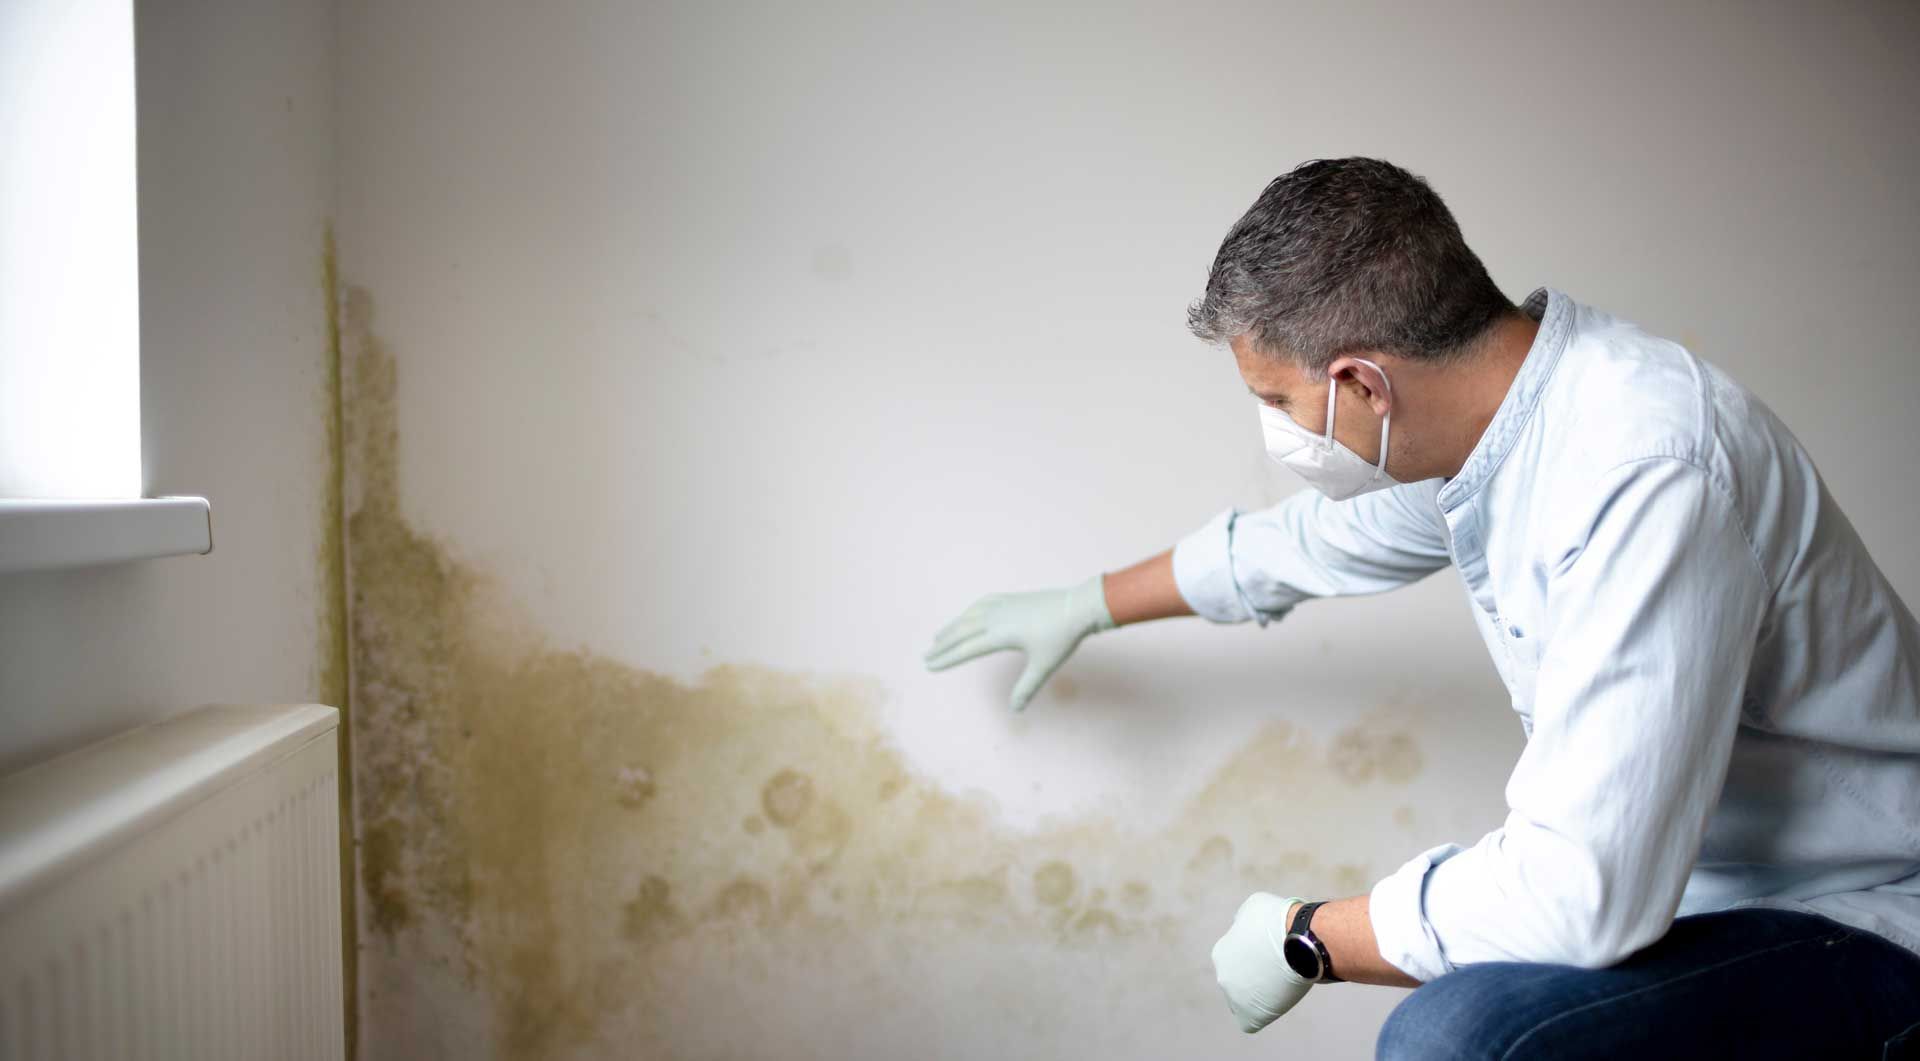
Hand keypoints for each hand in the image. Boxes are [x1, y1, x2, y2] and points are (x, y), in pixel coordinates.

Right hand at [922, 575, 1114, 712]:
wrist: (1078, 607)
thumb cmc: (1061, 637)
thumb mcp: (1044, 666)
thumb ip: (1026, 687)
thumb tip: (1015, 710)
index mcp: (1001, 634)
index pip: (967, 649)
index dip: (947, 659)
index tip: (931, 666)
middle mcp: (996, 618)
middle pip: (961, 632)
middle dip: (942, 645)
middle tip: (926, 656)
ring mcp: (1002, 605)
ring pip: (969, 616)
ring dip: (951, 627)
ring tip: (937, 637)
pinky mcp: (1011, 599)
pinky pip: (982, 604)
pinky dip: (968, 612)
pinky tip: (966, 616)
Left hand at [1211, 892, 1311, 1033]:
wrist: (1298, 940)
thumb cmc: (1279, 919)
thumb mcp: (1252, 908)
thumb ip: (1244, 922)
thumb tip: (1246, 928)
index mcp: (1221, 952)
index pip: (1235, 961)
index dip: (1255, 960)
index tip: (1272, 957)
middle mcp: (1223, 975)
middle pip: (1238, 982)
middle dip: (1255, 979)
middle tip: (1279, 971)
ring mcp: (1234, 997)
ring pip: (1245, 1001)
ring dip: (1260, 996)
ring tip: (1282, 985)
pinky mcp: (1249, 1015)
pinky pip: (1251, 1021)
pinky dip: (1263, 1014)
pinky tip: (1276, 1003)